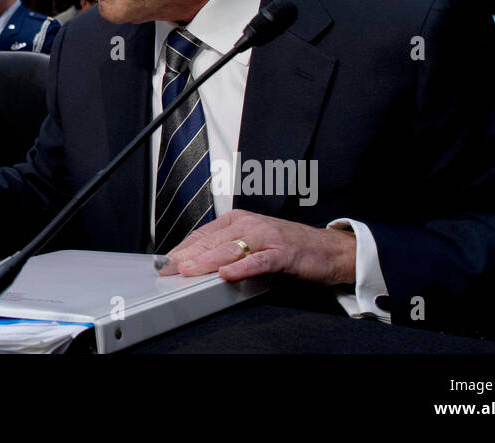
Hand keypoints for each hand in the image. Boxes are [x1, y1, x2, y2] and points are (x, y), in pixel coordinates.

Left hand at [157, 209, 356, 286]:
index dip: (183, 249)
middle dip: (188, 256)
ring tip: (189, 270)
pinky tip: (227, 274)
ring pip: (231, 249)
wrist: (329, 249)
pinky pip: (259, 261)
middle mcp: (249, 224)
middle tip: (168, 269)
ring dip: (207, 261)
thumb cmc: (289, 247)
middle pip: (212, 241)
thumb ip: (227, 249)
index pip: (203, 234)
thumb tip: (196, 262)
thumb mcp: (252, 243)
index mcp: (238, 220)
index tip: (165, 262)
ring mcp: (266, 237)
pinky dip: (242, 268)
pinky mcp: (283, 253)